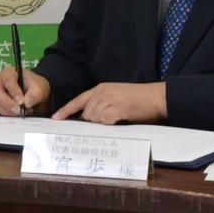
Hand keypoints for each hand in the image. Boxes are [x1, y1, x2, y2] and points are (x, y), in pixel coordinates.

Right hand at [0, 67, 52, 116]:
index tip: (21, 101)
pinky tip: (16, 116)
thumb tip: (26, 103)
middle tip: (19, 111)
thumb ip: (35, 94)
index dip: (13, 90)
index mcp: (8, 72)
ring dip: (6, 110)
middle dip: (7, 103)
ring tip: (20, 114)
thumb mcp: (39, 88)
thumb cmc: (35, 87)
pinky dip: (5, 114)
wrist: (34, 94)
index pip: (7, 79)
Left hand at [52, 82, 167, 126]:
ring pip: (94, 118)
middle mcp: (102, 92)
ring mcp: (110, 99)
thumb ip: (102, 103)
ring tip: (118, 118)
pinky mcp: (118, 108)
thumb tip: (89, 118)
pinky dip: (110, 124)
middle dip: (93, 121)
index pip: (78, 100)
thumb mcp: (116, 96)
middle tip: (110, 121)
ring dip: (103, 123)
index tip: (56, 119)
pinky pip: (105, 121)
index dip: (66, 110)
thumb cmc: (139, 99)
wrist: (157, 97)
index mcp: (100, 88)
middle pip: (86, 113)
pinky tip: (120, 120)